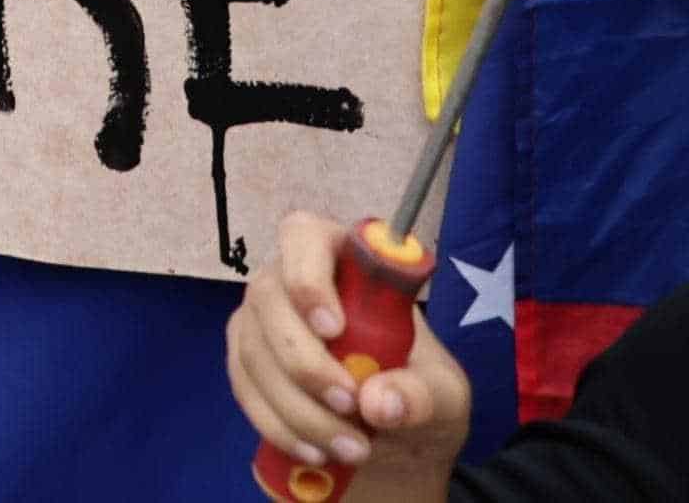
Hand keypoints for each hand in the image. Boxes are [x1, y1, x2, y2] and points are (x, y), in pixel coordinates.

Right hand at [225, 212, 468, 494]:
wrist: (393, 436)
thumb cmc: (420, 392)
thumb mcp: (445, 396)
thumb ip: (423, 394)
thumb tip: (379, 403)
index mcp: (343, 262)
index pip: (304, 237)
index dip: (307, 274)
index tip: (334, 327)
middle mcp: (288, 280)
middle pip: (268, 297)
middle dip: (305, 360)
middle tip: (350, 405)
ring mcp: (259, 320)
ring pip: (253, 350)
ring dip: (297, 407)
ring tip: (351, 448)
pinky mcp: (244, 362)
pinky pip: (244, 389)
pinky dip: (278, 426)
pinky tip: (316, 452)